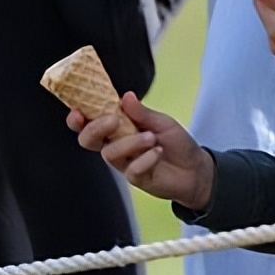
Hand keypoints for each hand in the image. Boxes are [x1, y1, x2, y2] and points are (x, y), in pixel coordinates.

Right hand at [69, 92, 214, 209]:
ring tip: (151, 138)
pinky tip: (158, 153)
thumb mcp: (162, 122)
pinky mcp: (134, 178)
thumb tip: (125, 96)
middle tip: (114, 121)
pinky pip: (131, 169)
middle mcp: (116, 145)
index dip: (78, 119)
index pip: (90, 124)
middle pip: (88, 140)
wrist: (196, 169)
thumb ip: (142, 112)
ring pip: (109, 153)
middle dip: (95, 129)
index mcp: (118, 129)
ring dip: (130, 142)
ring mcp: (124, 163)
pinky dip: (146, 159)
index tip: (78, 112)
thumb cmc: (177, 144)